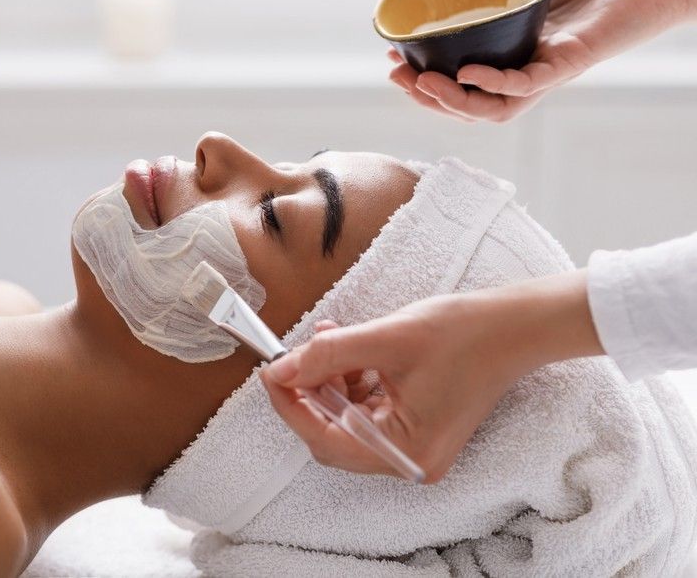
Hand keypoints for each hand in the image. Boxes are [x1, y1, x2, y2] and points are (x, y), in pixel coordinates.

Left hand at [260, 271, 601, 481]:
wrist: (515, 326)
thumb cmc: (464, 334)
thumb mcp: (384, 340)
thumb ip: (326, 356)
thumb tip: (281, 371)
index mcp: (406, 451)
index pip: (325, 440)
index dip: (291, 406)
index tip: (269, 374)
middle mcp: (410, 460)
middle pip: (334, 434)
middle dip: (310, 391)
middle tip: (292, 356)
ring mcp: (416, 446)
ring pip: (348, 419)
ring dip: (330, 380)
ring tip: (328, 338)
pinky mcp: (419, 427)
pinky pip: (369, 411)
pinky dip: (351, 381)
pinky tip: (347, 348)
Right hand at [387, 0, 696, 122]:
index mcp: (518, 51)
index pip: (466, 82)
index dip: (428, 79)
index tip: (396, 59)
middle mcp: (532, 68)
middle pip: (472, 105)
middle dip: (428, 98)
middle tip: (398, 76)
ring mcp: (551, 68)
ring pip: (494, 107)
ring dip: (451, 102)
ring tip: (420, 83)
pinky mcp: (574, 60)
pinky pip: (528, 85)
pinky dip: (494, 84)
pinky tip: (467, 74)